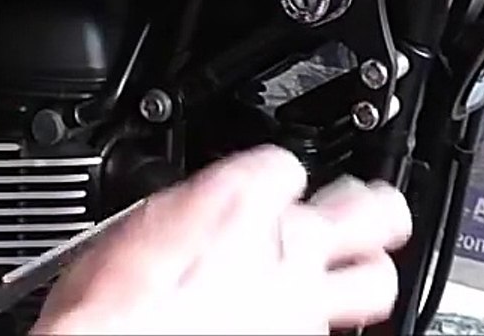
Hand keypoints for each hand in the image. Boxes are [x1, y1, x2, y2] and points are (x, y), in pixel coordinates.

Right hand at [32, 145, 411, 334]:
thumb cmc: (108, 311)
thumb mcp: (130, 233)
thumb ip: (183, 213)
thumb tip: (186, 214)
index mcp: (240, 200)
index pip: (286, 165)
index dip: (274, 175)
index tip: (267, 185)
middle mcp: (286, 249)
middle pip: (372, 212)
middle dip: (372, 210)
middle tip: (365, 212)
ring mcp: (301, 307)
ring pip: (376, 281)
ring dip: (367, 272)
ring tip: (359, 271)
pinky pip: (332, 333)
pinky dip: (320, 325)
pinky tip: (303, 322)